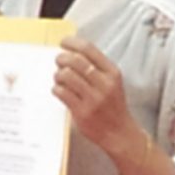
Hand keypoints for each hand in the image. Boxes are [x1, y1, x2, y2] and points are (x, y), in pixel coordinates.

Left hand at [52, 36, 135, 159]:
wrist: (119, 132)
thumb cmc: (112, 106)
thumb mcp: (111, 82)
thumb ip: (96, 68)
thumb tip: (71, 52)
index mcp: (112, 73)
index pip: (89, 50)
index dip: (72, 43)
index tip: (63, 42)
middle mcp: (104, 84)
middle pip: (75, 60)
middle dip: (61, 58)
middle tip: (58, 61)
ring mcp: (93, 98)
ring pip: (66, 75)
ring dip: (57, 74)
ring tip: (59, 79)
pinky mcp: (82, 111)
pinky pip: (61, 93)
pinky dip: (56, 89)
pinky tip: (59, 90)